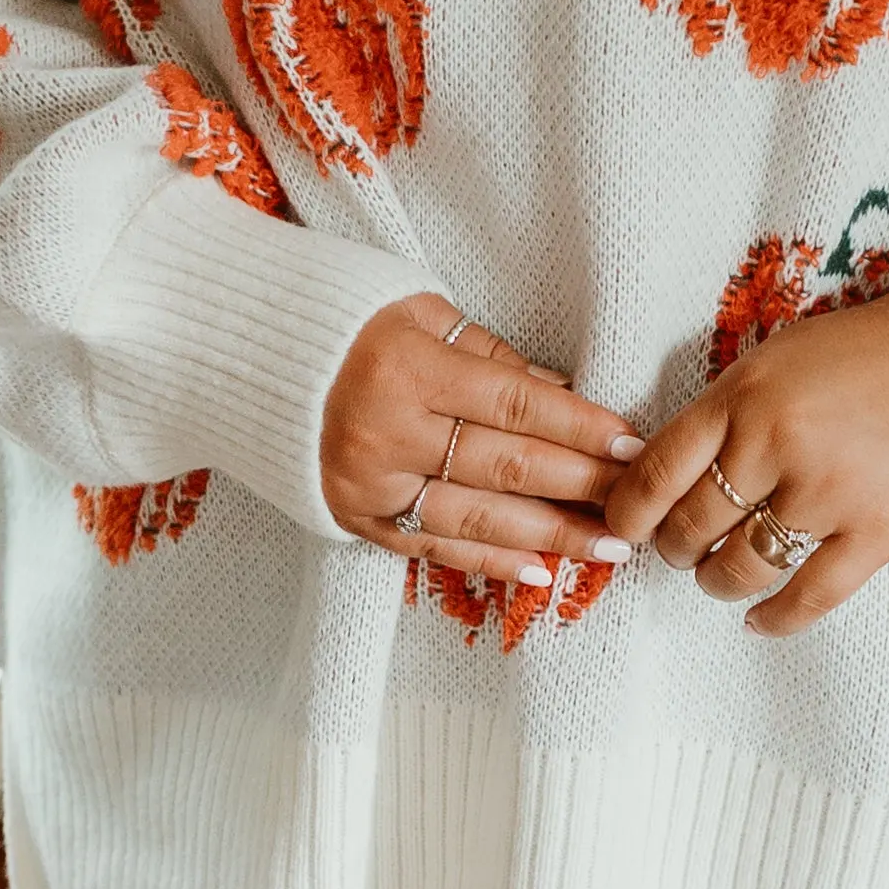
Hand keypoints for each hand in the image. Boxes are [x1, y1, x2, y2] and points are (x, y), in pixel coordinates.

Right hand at [321, 299, 639, 581]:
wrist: (250, 357)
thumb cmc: (349, 325)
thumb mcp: (422, 316)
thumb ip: (493, 359)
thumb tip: (565, 394)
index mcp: (409, 368)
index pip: (517, 405)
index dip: (581, 429)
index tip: (633, 446)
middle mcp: (387, 431)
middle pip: (507, 467)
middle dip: (582, 487)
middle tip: (639, 503)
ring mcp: (369, 482)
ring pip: (478, 518)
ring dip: (551, 537)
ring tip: (608, 548)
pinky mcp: (354, 517)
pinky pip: (433, 548)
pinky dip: (489, 562)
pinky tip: (539, 571)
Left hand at [602, 278, 888, 633]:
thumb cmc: (871, 351)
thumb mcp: (779, 357)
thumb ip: (725, 411)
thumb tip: (667, 473)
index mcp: (742, 395)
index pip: (655, 472)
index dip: (629, 512)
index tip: (626, 528)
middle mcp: (775, 444)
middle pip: (691, 526)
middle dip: (675, 548)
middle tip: (682, 548)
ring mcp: (826, 493)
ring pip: (739, 568)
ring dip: (717, 582)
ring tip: (720, 577)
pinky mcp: (876, 533)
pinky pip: (806, 597)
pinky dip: (773, 618)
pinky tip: (758, 618)